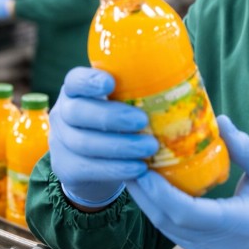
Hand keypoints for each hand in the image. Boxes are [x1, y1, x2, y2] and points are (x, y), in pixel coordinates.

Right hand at [50, 67, 159, 207]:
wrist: (92, 160)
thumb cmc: (117, 122)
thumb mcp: (121, 102)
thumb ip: (138, 91)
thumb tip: (186, 81)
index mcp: (76, 90)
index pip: (75, 80)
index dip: (89, 81)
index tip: (111, 83)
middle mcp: (64, 112)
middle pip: (78, 112)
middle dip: (111, 117)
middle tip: (142, 121)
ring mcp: (61, 141)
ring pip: (84, 143)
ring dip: (120, 146)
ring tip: (149, 148)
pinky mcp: (66, 167)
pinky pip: (89, 168)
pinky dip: (116, 169)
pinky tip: (138, 168)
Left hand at [125, 115, 248, 248]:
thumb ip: (243, 146)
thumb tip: (217, 119)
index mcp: (240, 225)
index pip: (189, 214)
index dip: (161, 194)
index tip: (143, 170)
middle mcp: (220, 247)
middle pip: (169, 223)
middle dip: (145, 193)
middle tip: (127, 163)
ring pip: (167, 230)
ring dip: (148, 201)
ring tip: (133, 171)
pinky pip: (174, 233)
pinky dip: (160, 209)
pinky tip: (151, 188)